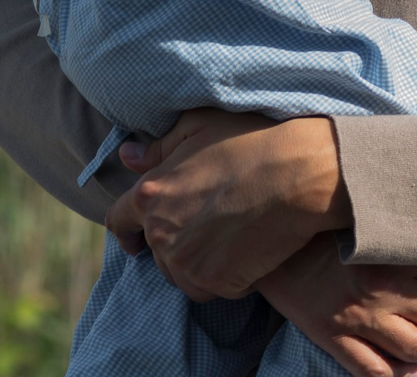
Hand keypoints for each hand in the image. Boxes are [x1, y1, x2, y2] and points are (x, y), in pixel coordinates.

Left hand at [104, 111, 349, 300]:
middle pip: (155, 253)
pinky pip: (213, 288)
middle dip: (174, 242)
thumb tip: (127, 157)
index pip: (118, 222)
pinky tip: (245, 252)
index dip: (126, 229)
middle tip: (206, 226)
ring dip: (198, 264)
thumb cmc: (250, 141)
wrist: (298, 173)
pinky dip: (226, 278)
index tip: (135, 237)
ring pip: (182, 276)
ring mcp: (188, 264)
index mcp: (149, 195)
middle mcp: (161, 235)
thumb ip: (158, 148)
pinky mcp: (218, 283)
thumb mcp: (198, 128)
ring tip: (227, 239)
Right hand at [256, 234, 416, 376]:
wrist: (269, 241)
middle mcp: (383, 287)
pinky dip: (399, 376)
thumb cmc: (324, 224)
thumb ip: (406, 223)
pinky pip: (376, 372)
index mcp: (395, 251)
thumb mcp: (368, 214)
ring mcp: (359, 318)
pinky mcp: (334, 338)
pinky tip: (406, 369)